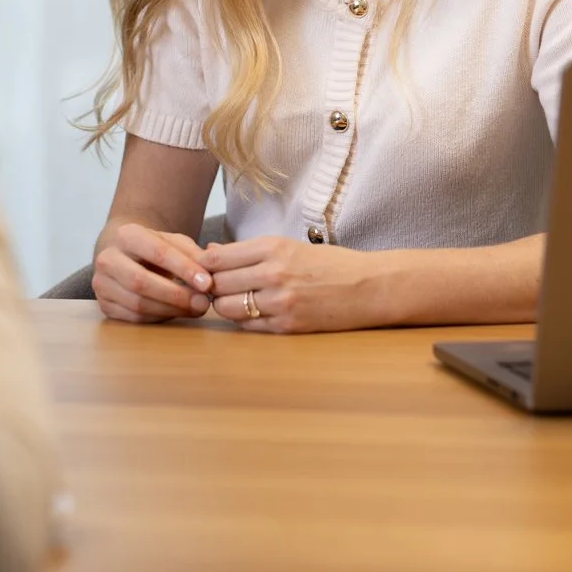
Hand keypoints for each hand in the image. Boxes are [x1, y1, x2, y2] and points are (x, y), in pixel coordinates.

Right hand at [93, 222, 213, 323]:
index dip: (184, 269)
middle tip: (203, 303)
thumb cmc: (155, 249)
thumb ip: (193, 255)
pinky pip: (133, 318)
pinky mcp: (104, 305)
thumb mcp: (174, 242)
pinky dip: (158, 318)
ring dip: (170, 310)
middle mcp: (107, 258)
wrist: (125, 255)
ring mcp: (102, 283)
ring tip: (195, 309)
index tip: (208, 283)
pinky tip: (176, 313)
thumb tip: (210, 275)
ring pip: (137, 303)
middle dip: (176, 295)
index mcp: (126, 235)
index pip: (158, 253)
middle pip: (142, 282)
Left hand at [203, 235, 371, 332]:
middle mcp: (273, 274)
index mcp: (272, 247)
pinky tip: (253, 311)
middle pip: (218, 284)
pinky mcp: (287, 326)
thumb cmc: (329, 263)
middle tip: (214, 286)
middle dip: (212, 286)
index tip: (205, 267)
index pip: (217, 258)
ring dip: (225, 305)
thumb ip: (250, 251)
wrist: (366, 287)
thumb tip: (211, 253)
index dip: (205, 264)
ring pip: (228, 308)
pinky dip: (244, 320)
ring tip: (234, 299)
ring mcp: (279, 302)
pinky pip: (248, 326)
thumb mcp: (289, 246)